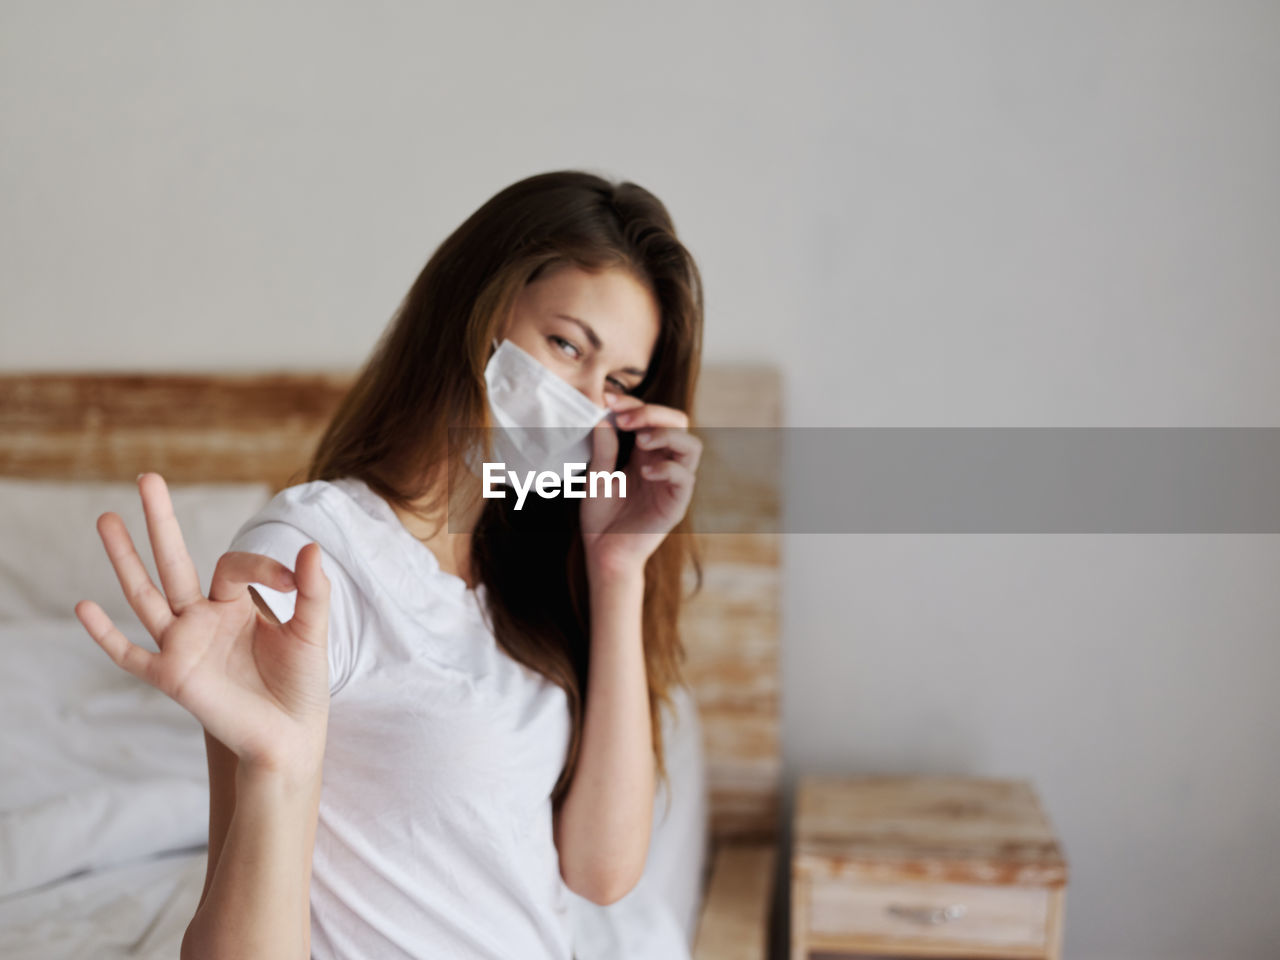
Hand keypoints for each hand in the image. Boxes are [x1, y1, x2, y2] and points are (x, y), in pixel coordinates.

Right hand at [74, 472, 330, 776]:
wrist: (290, 737)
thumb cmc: (300, 684)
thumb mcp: (312, 632)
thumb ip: (313, 591)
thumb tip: (311, 545)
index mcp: (236, 604)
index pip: (233, 566)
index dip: (265, 567)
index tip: (293, 583)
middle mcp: (204, 618)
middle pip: (174, 561)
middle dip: (161, 522)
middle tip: (147, 478)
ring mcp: (183, 645)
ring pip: (147, 595)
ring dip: (126, 560)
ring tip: (106, 518)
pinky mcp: (172, 676)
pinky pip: (131, 654)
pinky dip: (107, 635)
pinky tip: (83, 606)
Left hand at [579, 395, 700, 580]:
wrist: (604, 554)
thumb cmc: (601, 517)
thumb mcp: (596, 477)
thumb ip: (603, 448)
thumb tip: (604, 414)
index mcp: (645, 453)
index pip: (652, 417)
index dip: (633, 403)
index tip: (608, 399)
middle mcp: (664, 462)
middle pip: (679, 422)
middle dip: (653, 412)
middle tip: (625, 418)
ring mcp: (674, 482)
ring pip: (691, 445)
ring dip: (666, 435)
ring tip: (639, 440)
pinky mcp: (677, 503)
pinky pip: (685, 478)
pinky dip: (667, 468)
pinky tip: (644, 471)